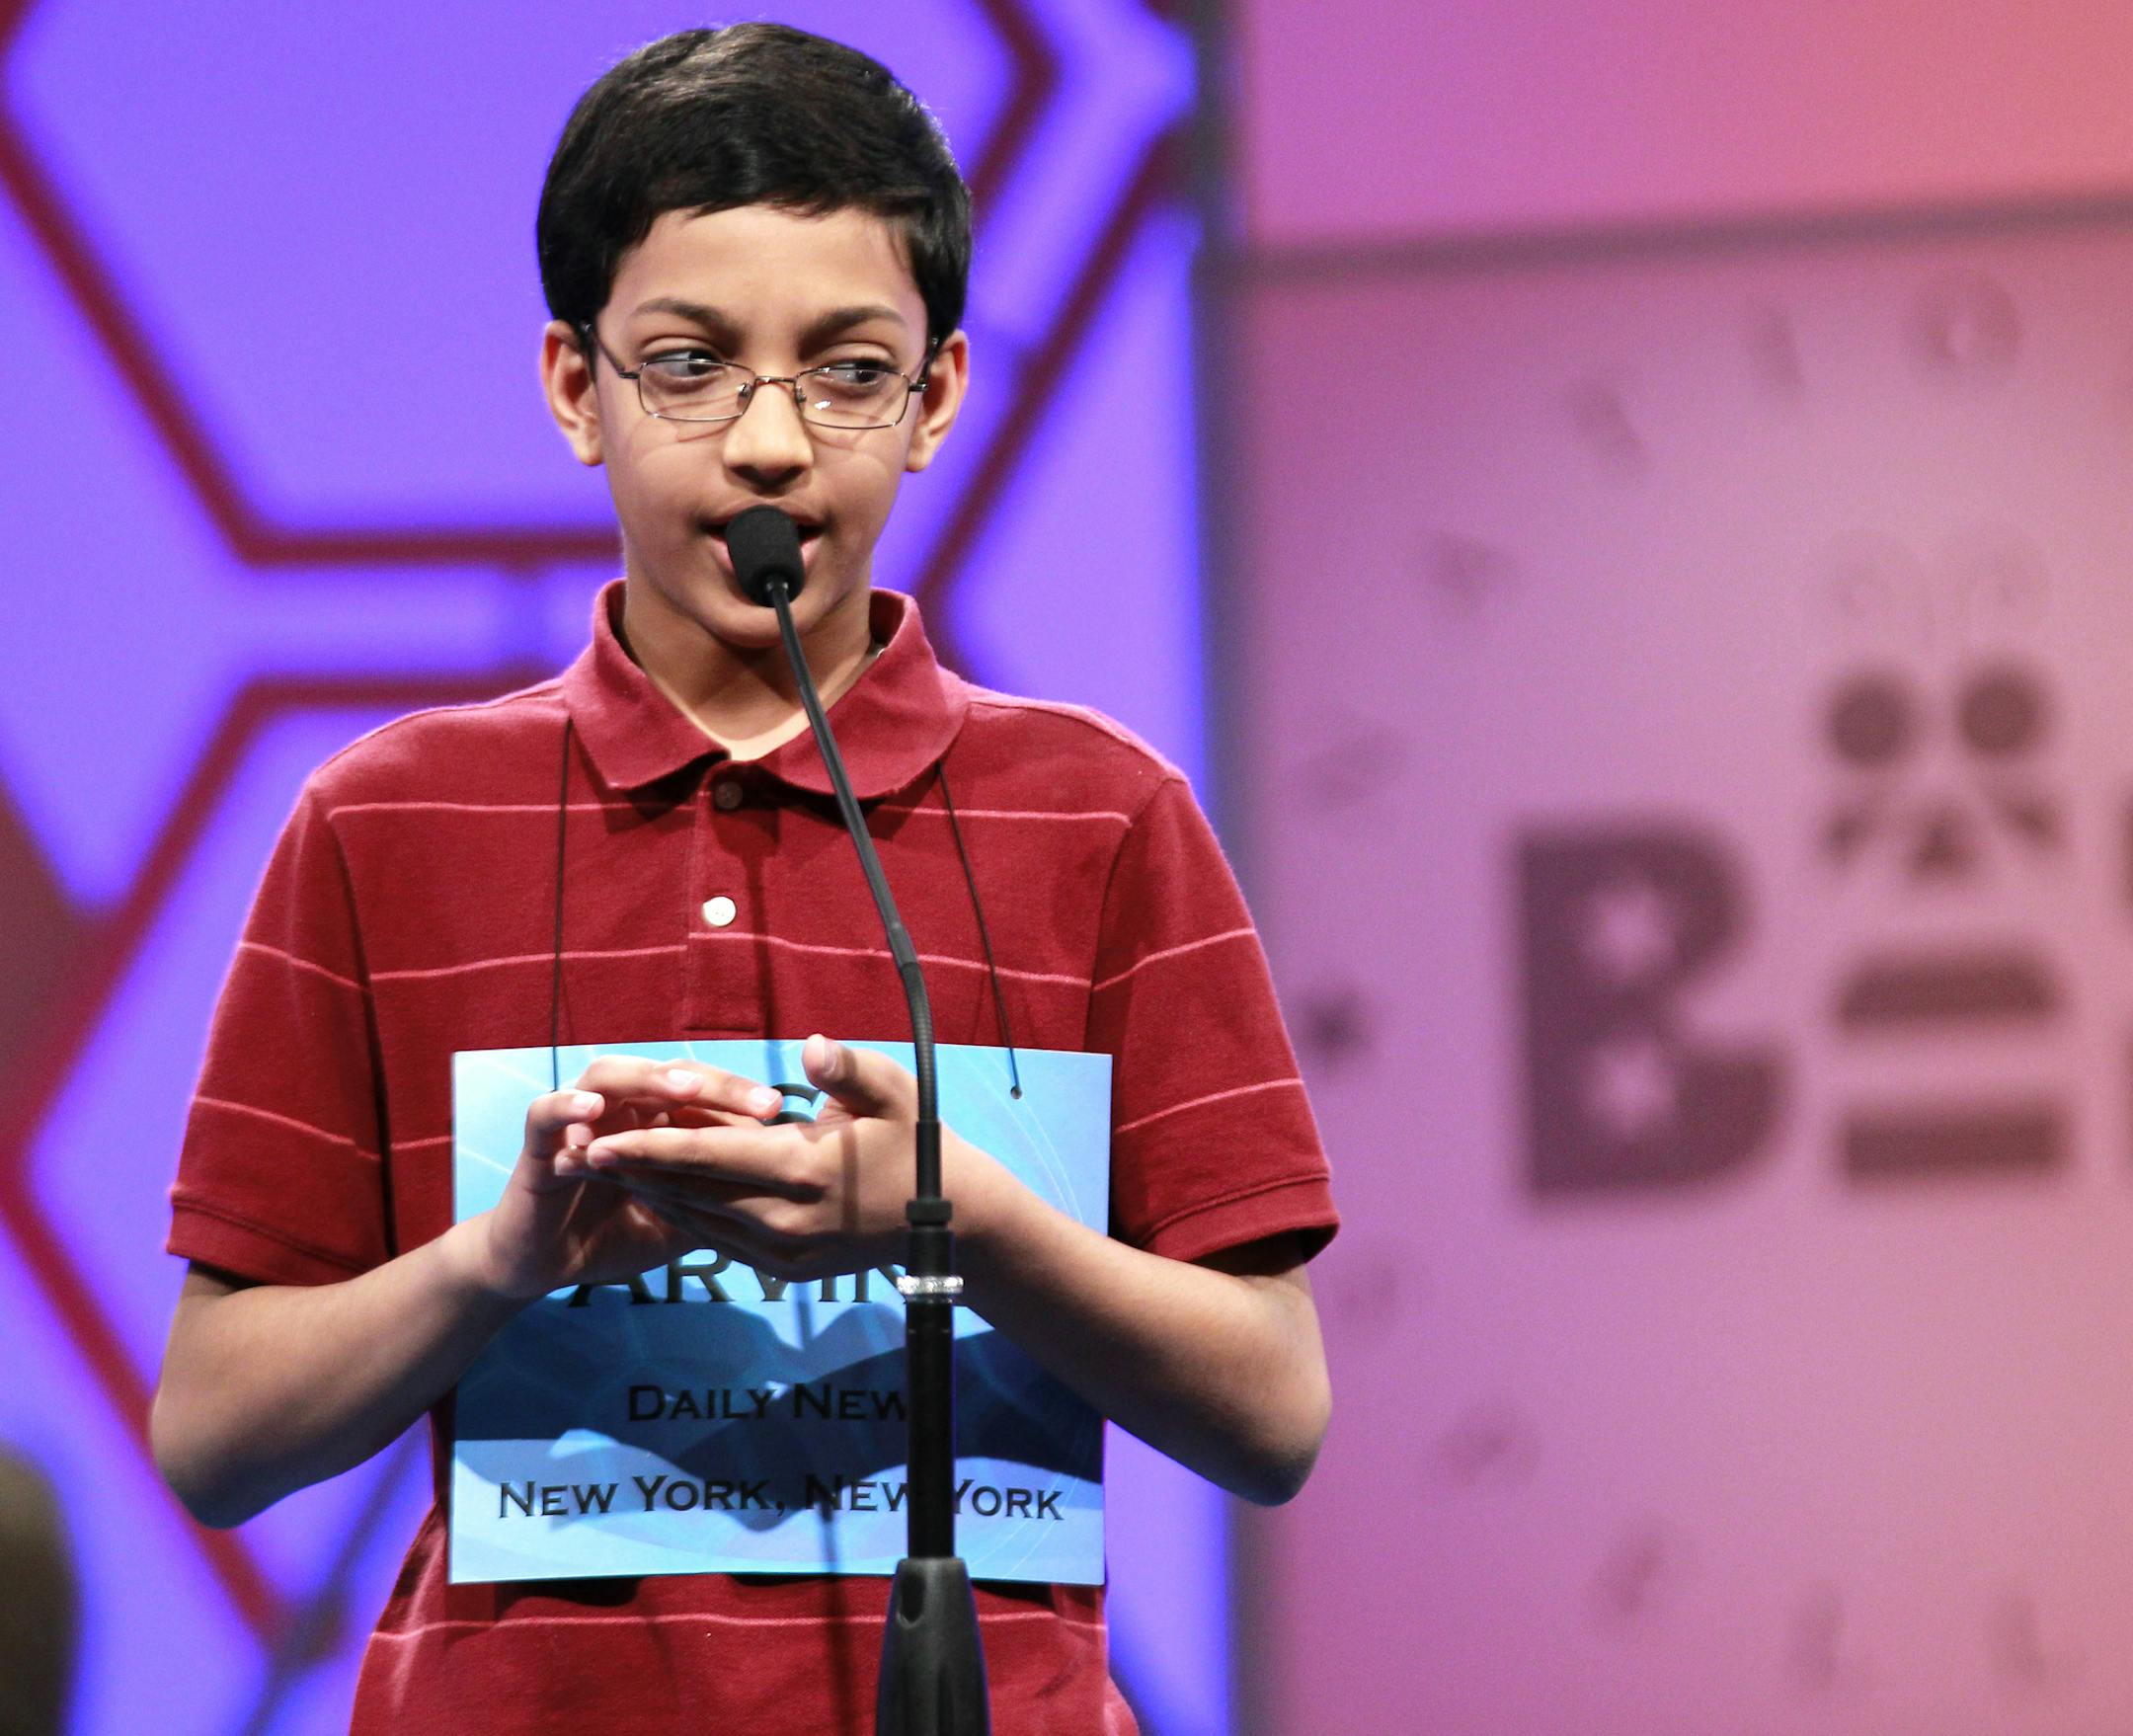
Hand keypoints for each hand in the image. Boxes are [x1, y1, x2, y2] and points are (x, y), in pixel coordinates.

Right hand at [471, 1055, 784, 1300]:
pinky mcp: (538, 1142)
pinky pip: (546, 1111)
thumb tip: (779, 1196)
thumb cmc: (616, 1234)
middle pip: (669, 1076)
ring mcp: (577, 1120)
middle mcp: (621, 1108)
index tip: (785, 1115)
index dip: (743, 1101)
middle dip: (717, 1085)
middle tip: (761, 1102)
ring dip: (648, 1078)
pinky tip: (594, 1109)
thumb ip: (716, 1201)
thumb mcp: (679, 1223)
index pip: (705, 1094)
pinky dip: (567, 1104)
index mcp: (657, 1120)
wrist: (544, 1265)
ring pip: (610, 1075)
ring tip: (685, 1089)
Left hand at [578, 1034, 1007, 1280]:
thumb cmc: (918, 1141)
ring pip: (700, 1221)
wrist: (949, 1218)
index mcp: (805, 1169)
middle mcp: (787, 1218)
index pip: (709, 1154)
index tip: (602, 1136)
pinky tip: (658, 1197)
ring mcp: (786, 1251)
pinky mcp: (788, 1269)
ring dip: (651, 1196)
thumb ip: (847, 1067)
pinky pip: (722, 1242)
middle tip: (579, 1153)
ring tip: (604, 1173)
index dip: (651, 1144)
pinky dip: (685, 1219)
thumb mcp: (894, 1092)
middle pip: (692, 1191)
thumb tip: (810, 1047)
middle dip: (633, 1172)